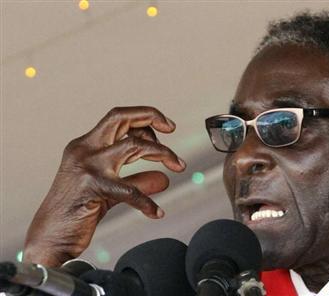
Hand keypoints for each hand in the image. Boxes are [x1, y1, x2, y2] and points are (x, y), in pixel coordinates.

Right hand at [23, 107, 185, 266]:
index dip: (144, 117)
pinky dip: (148, 201)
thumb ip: (136, 180)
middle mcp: (85, 149)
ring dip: (163, 153)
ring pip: (133, 145)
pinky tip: (157, 212)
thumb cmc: (76, 213)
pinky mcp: (93, 187)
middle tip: (172, 129)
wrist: (49, 238)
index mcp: (86, 146)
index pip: (117, 119)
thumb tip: (165, 179)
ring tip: (179, 166)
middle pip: (121, 118)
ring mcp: (88, 166)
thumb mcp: (110, 191)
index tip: (167, 127)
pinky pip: (131, 190)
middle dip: (151, 116)